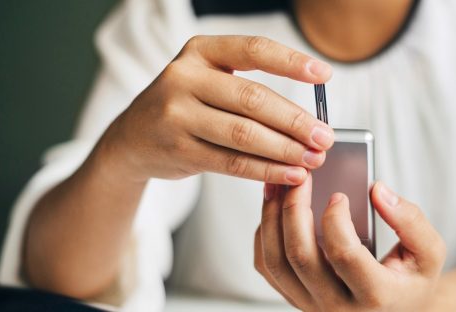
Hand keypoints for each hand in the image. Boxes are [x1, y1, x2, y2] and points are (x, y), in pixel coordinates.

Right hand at [95, 35, 334, 183]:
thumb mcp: (208, 81)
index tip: (324, 75)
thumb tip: (310, 118)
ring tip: (314, 159)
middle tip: (325, 136)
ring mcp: (177, 115)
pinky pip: (232, 162)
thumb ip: (250, 90)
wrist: (131, 140)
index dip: (292, 61)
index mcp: (200, 51)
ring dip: (285, 149)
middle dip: (295, 120)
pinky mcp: (178, 150)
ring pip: (244, 134)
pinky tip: (291, 174)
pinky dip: (266, 170)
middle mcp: (184, 77)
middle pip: (253, 99)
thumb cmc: (186, 107)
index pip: (253, 49)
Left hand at [254, 176, 446, 310]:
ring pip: (276, 262)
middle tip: (301, 178)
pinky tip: (275, 209)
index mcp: (375, 296)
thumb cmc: (411, 280)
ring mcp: (312, 306)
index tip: (338, 195)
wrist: (396, 311)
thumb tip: (378, 190)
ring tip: (278, 185)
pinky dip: (264, 234)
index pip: (344, 255)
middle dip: (294, 209)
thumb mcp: (429, 252)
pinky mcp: (295, 299)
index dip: (336, 220)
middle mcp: (338, 307)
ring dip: (271, 218)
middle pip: (301, 256)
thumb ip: (411, 221)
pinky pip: (267, 267)